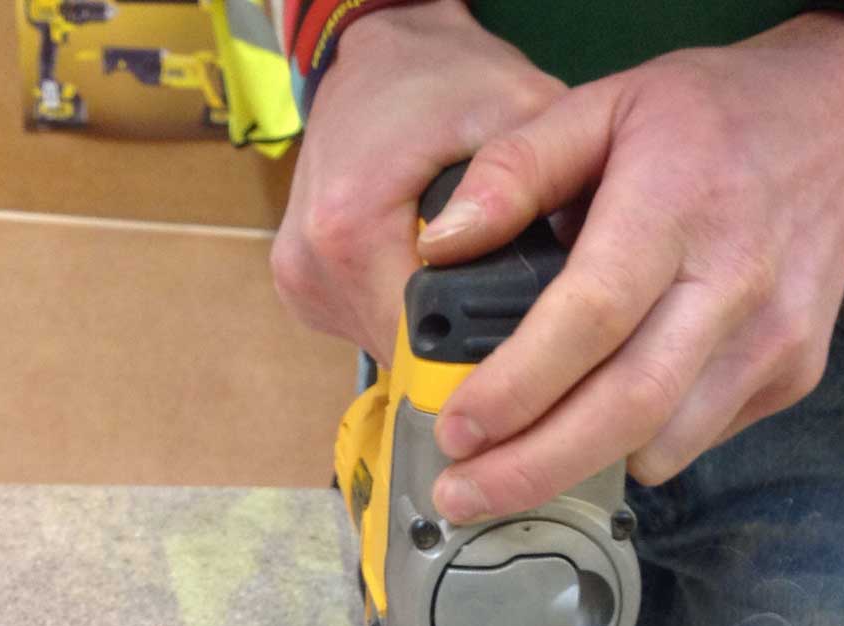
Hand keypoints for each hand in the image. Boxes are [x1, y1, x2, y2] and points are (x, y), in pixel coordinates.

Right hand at [270, 0, 564, 365]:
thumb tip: (543, 302)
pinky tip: (429, 272)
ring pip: (386, 349)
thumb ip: (531, 198)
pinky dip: (405, 313)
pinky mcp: (301, 288)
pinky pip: (367, 327)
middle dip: (462, 343)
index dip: (482, 355)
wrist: (381, 53)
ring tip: (467, 277)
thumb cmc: (448, 78)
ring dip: (433, 332)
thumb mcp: (515, 116)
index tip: (525, 343)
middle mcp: (310, 265)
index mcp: (349, 228)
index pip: (423, 344)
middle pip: (405, 355)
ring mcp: (299, 282)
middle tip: (508, 302)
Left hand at [416, 14, 843, 523]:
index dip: (517, 388)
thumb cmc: (711, 117)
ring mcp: (774, 339)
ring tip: (524, 453)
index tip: (458, 431)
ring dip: (582, 462)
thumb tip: (440, 245)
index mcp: (674, 205)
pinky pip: (696, 439)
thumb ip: (514, 169)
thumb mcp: (603, 105)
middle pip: (627, 409)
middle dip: (534, 469)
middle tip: (464, 496)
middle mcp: (734, 283)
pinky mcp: (794, 376)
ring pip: (662, 444)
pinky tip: (612, 406)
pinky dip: (639, 443)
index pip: (591, 318)